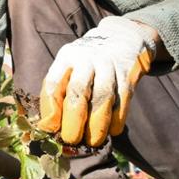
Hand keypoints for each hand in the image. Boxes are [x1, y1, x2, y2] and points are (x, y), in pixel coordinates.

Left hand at [36, 16, 157, 146]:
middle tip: (71, 140)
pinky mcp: (128, 73)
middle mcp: (86, 59)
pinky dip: (117, 119)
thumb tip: (50, 127)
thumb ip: (60, 91)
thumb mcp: (69, 66)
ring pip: (102, 97)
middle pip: (78, 92)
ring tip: (93, 141)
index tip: (50, 129)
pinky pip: (123, 100)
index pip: (53, 84)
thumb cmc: (87, 62)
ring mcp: (109, 65)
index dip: (50, 110)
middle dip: (73, 120)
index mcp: (65, 58)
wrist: (121, 37)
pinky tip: (112, 131)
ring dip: (97, 124)